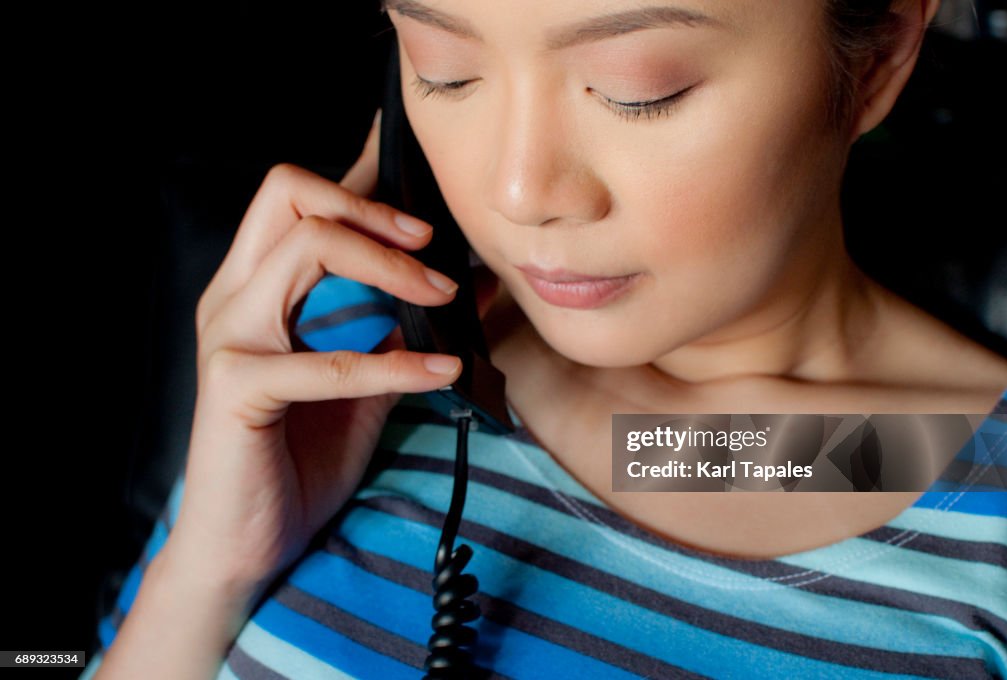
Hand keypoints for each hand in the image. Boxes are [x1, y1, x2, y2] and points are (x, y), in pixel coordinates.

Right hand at [166, 109, 468, 594]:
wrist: (246, 546)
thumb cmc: (299, 459)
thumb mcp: (365, 385)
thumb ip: (398, 330)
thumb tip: (466, 284)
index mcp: (257, 287)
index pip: (301, 200)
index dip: (360, 172)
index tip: (413, 155)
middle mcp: (234, 296)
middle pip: (290, 194)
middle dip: (370, 206)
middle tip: (430, 241)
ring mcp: (229, 337)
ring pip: (304, 248)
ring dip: (387, 266)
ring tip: (442, 293)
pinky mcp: (235, 388)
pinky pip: (324, 361)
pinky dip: (392, 364)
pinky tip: (441, 371)